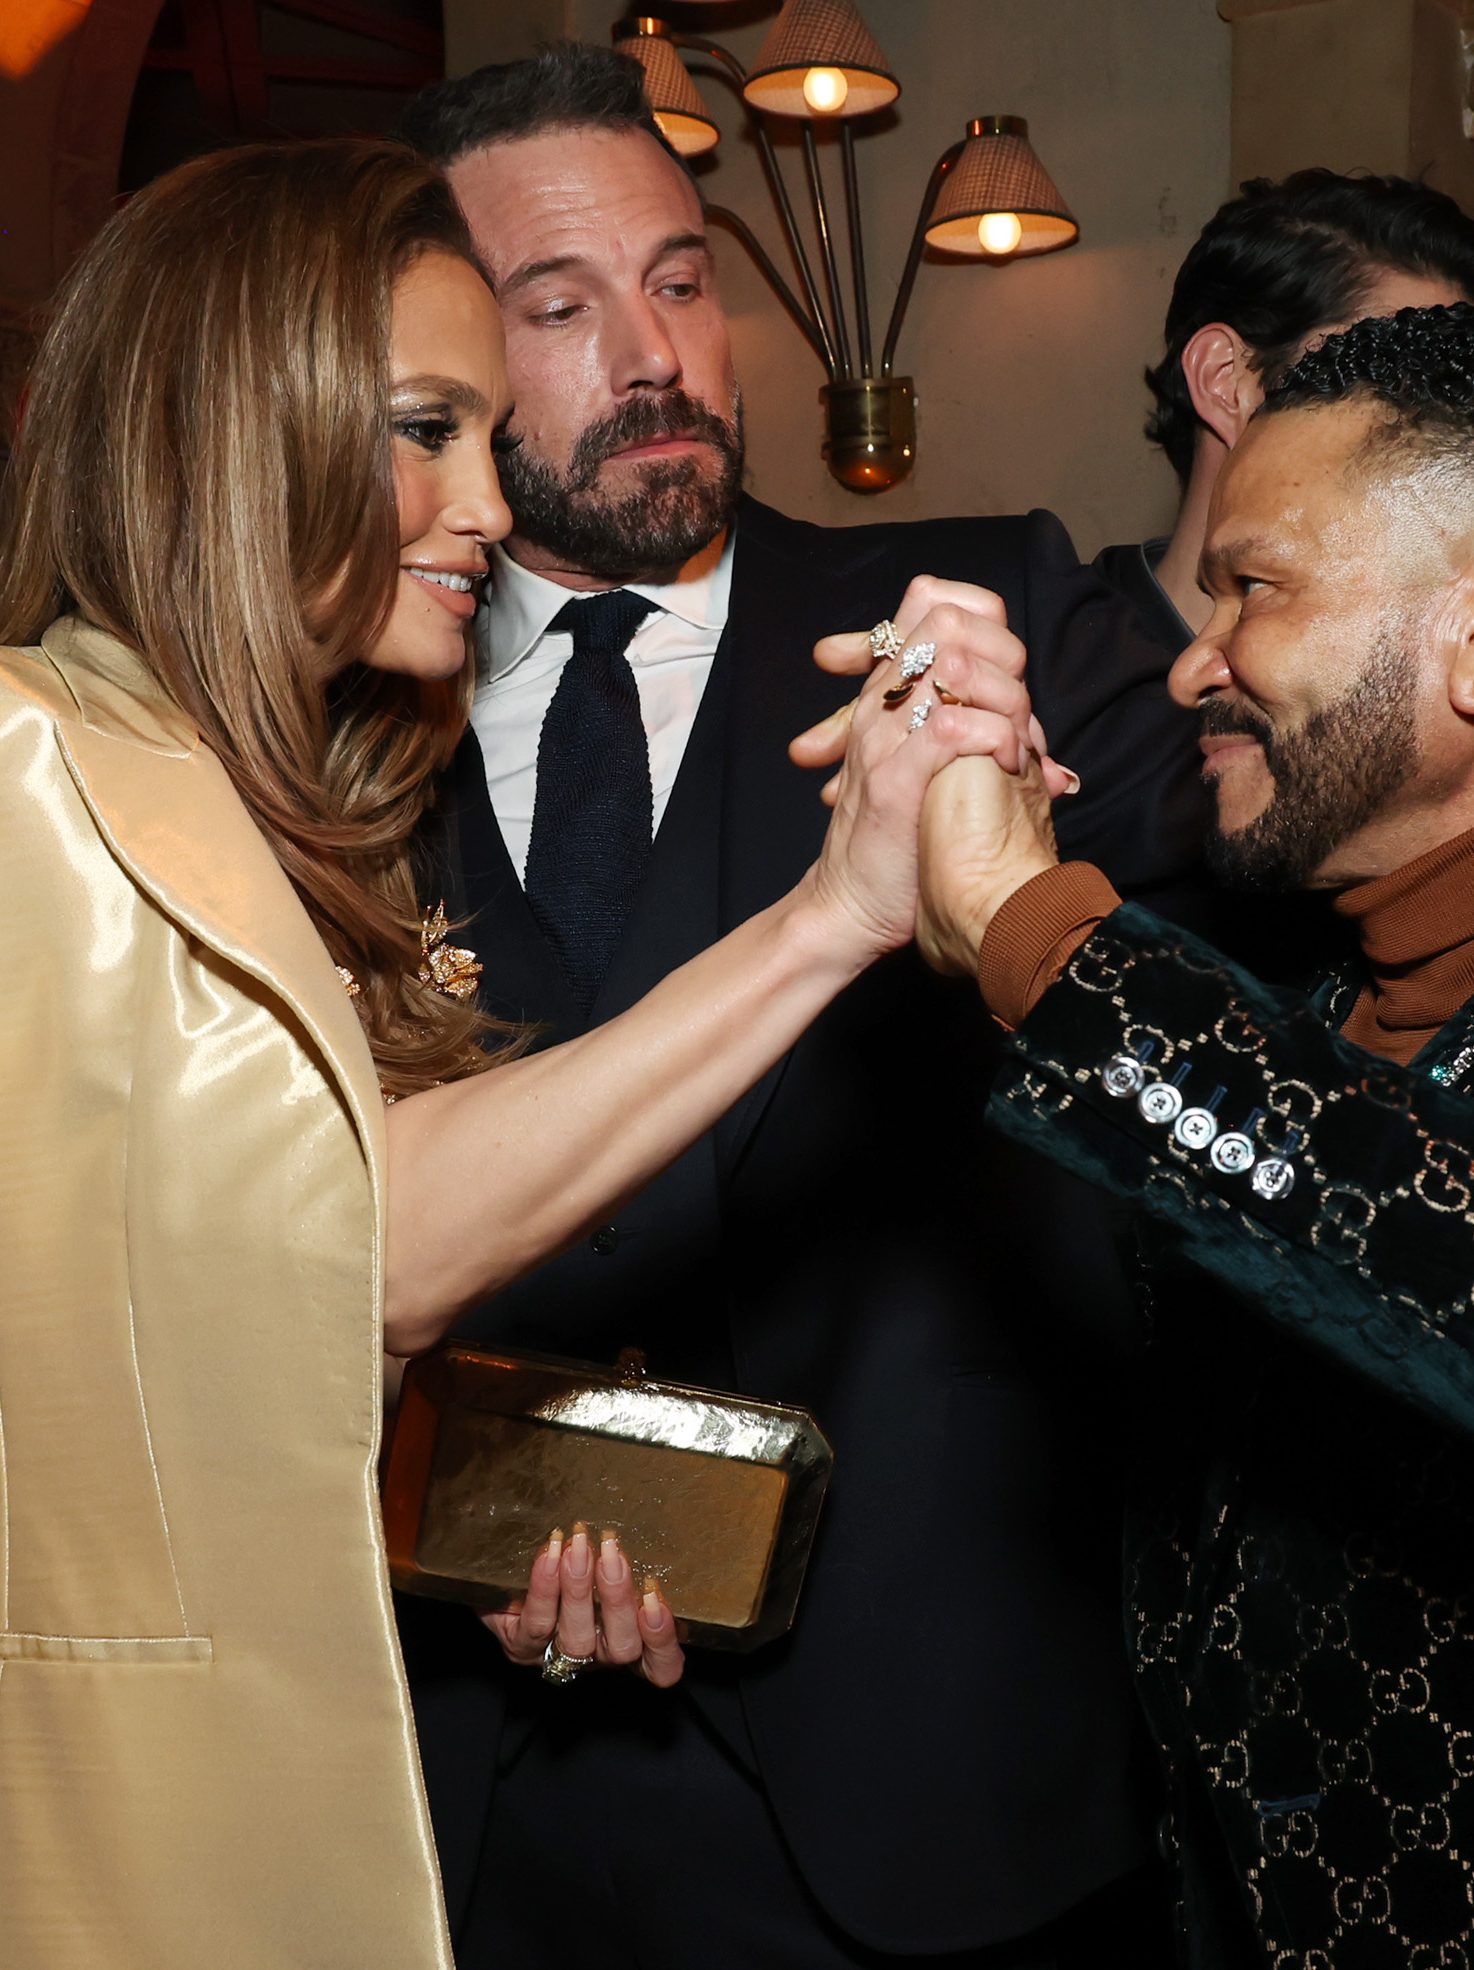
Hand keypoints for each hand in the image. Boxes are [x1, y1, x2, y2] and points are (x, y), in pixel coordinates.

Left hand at [481, 1523, 684, 1688]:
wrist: (500, 1577)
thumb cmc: (566, 1564)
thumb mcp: (602, 1562)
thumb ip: (622, 1557)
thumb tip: (642, 1523)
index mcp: (626, 1638)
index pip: (661, 1665)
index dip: (663, 1641)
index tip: (657, 1599)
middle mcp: (598, 1655)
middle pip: (623, 1648)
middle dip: (619, 1601)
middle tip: (613, 1555)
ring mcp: (559, 1654)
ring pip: (578, 1640)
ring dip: (580, 1590)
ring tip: (578, 1548)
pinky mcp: (522, 1646)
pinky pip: (537, 1623)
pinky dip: (545, 1588)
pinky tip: (550, 1555)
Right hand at [800, 605, 1065, 962]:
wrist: (849, 905)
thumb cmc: (897, 843)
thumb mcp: (922, 771)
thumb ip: (961, 736)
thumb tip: (1031, 729)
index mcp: (884, 696)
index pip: (930, 603)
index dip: (980, 617)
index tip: (1005, 667)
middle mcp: (879, 705)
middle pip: (944, 622)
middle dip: (999, 654)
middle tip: (1015, 706)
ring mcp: (882, 740)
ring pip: (949, 666)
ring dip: (1002, 696)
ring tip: (1017, 740)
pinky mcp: (895, 781)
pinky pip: (949, 728)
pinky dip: (992, 737)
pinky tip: (1007, 762)